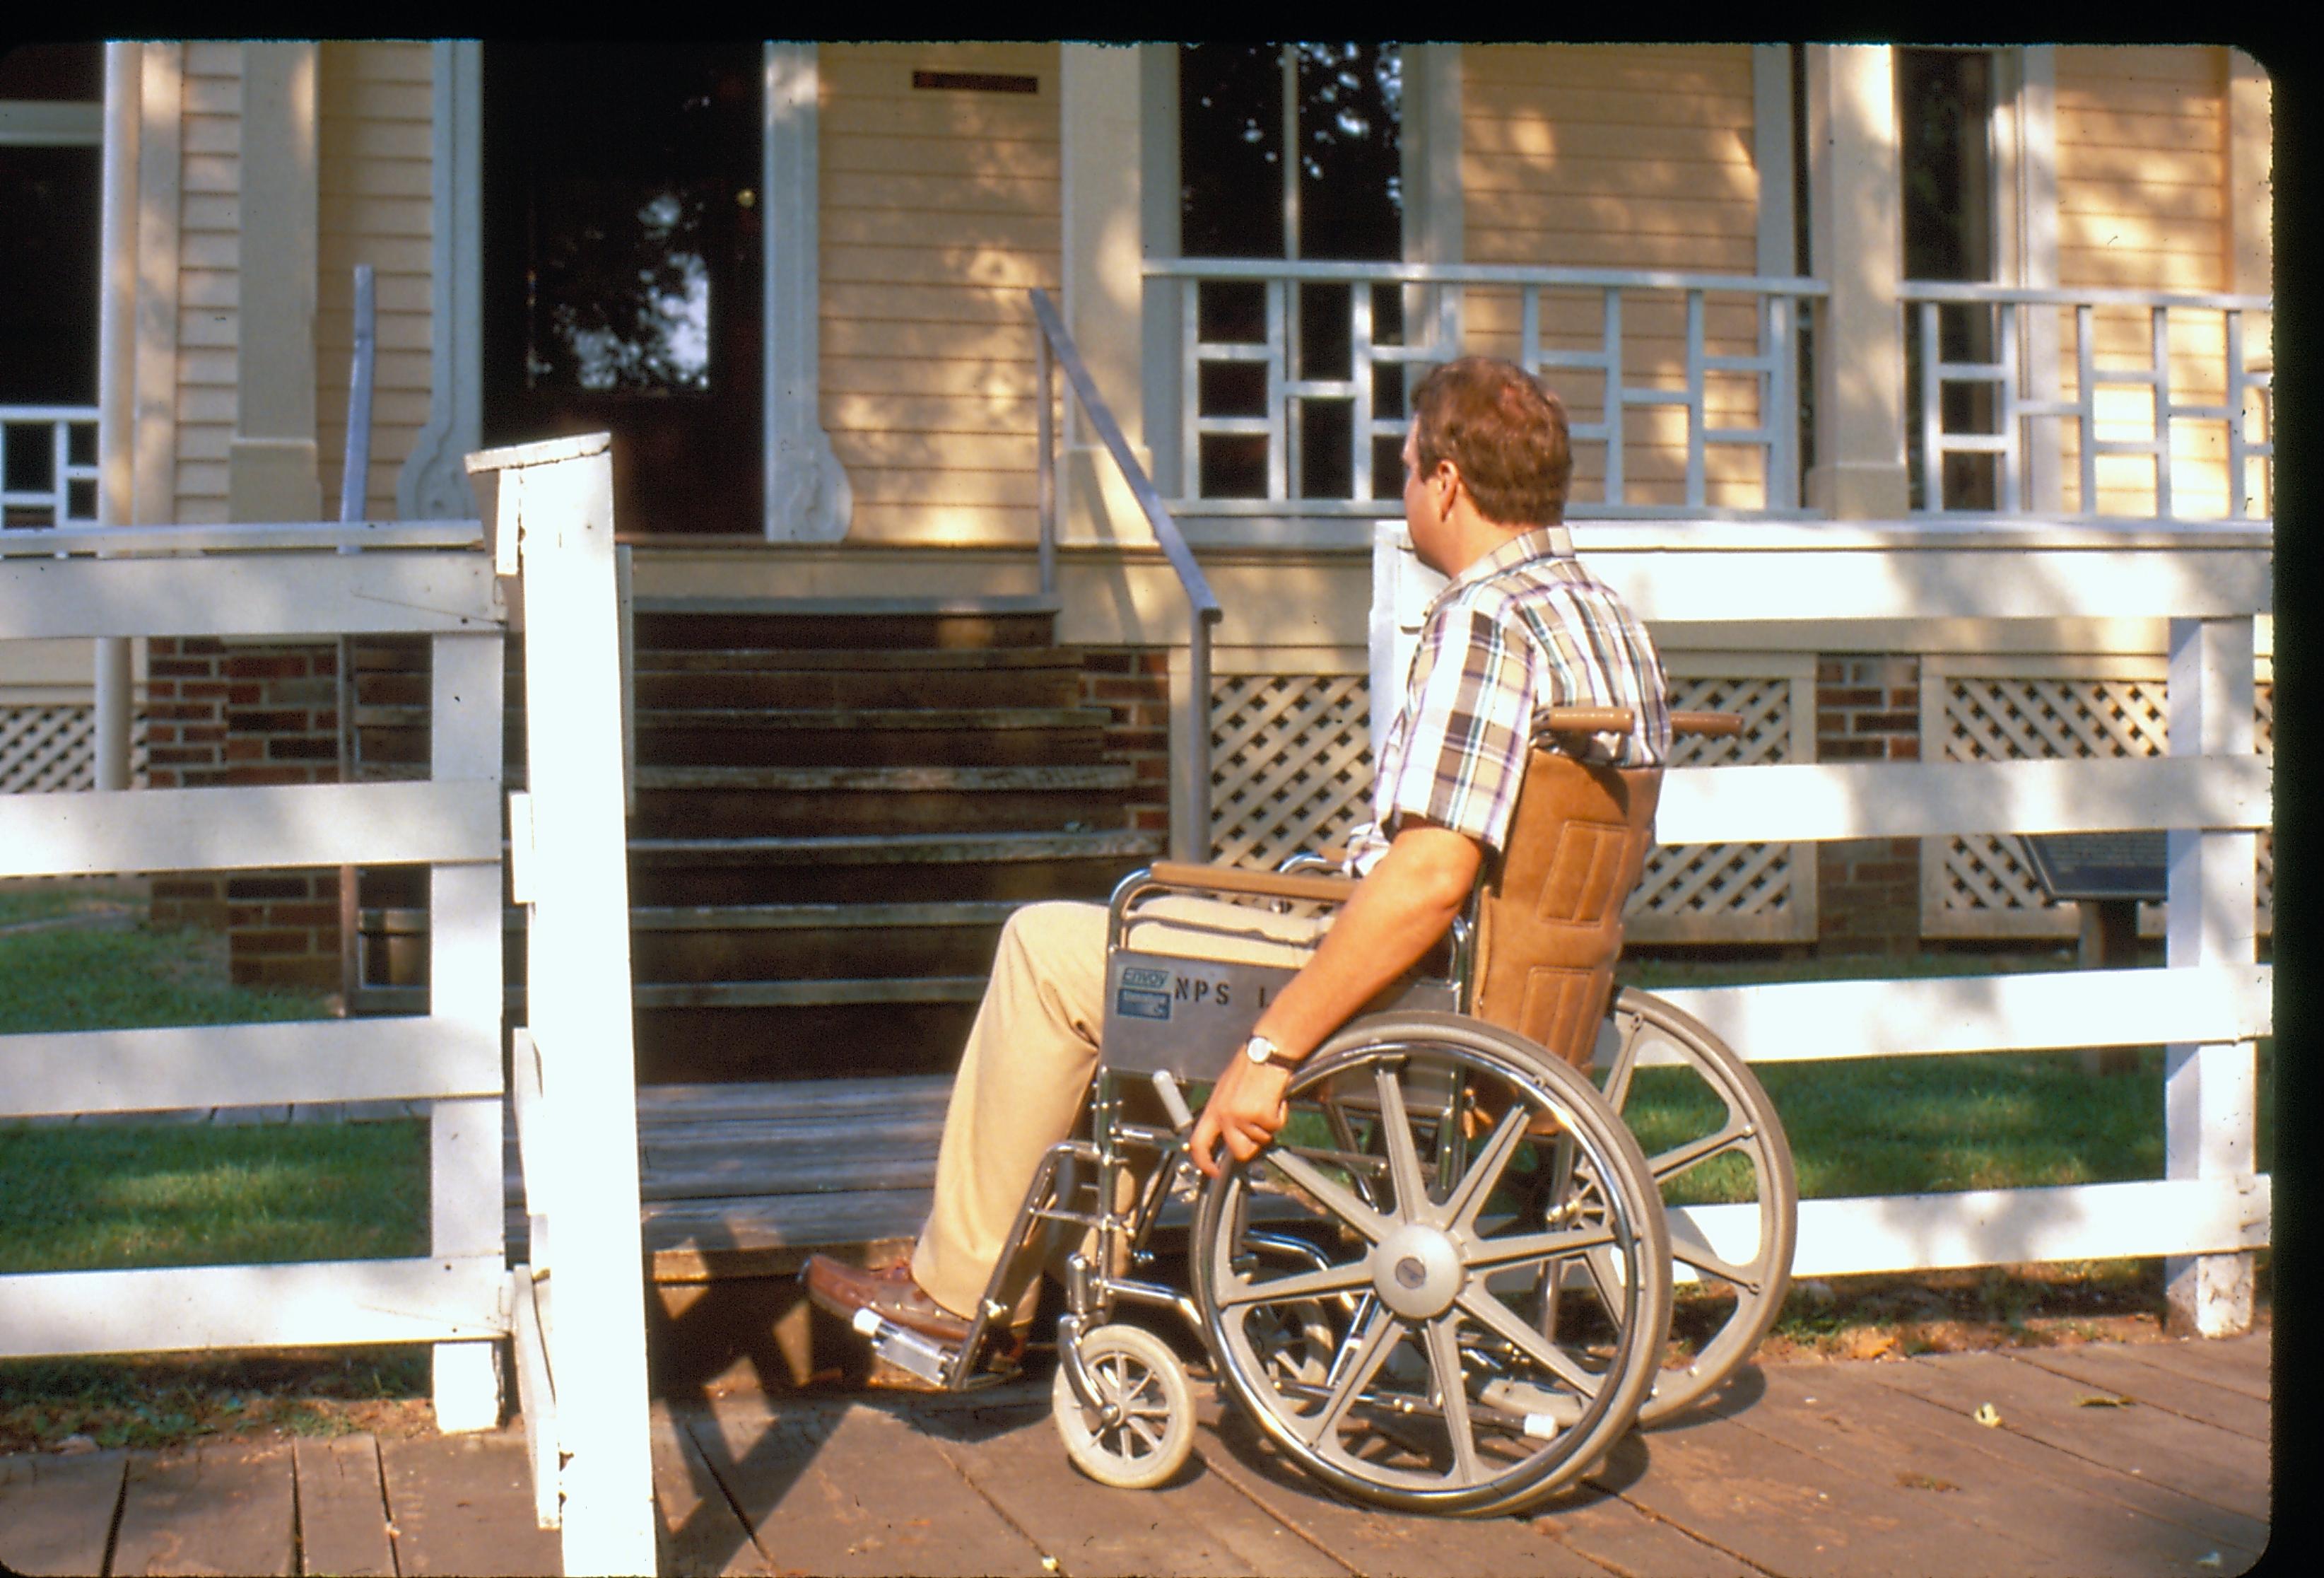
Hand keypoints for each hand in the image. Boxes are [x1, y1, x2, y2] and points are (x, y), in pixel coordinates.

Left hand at [1189, 1052, 1292, 1178]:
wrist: (1267, 1051)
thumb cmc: (1249, 1067)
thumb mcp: (1226, 1091)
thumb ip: (1223, 1114)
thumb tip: (1226, 1136)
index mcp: (1213, 1110)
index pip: (1198, 1144)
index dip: (1204, 1163)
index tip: (1213, 1172)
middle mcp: (1224, 1115)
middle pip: (1239, 1151)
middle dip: (1253, 1145)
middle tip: (1260, 1128)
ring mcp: (1242, 1116)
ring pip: (1261, 1139)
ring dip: (1268, 1125)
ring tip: (1265, 1102)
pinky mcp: (1261, 1115)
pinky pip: (1275, 1126)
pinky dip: (1279, 1115)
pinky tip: (1275, 1099)